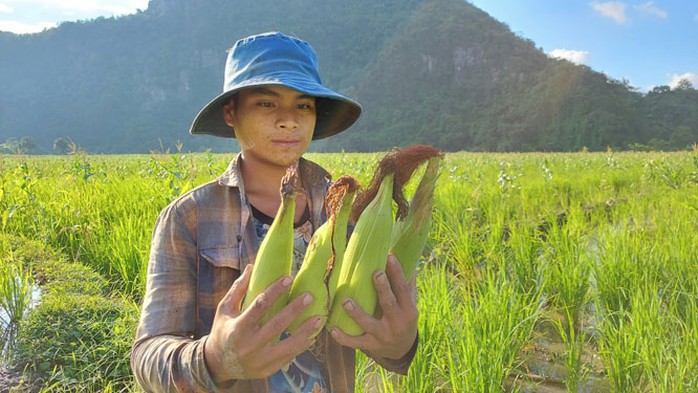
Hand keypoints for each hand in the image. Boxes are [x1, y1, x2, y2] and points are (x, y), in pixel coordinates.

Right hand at [204, 264, 322, 382]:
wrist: (219, 365)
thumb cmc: (223, 332)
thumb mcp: (224, 310)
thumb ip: (238, 289)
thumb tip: (251, 267)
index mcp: (238, 327)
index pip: (259, 306)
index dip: (275, 291)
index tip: (288, 278)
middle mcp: (249, 345)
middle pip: (276, 325)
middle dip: (294, 309)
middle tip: (309, 296)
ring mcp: (260, 359)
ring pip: (288, 345)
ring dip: (305, 331)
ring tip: (319, 318)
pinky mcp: (268, 369)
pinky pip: (289, 357)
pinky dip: (302, 346)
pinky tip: (312, 336)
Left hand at [330, 254, 417, 359]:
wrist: (402, 349)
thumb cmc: (404, 319)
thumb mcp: (411, 304)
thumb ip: (408, 286)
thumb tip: (407, 261)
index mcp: (408, 310)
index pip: (403, 289)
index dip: (397, 273)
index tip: (390, 257)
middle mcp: (396, 323)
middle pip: (388, 304)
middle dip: (382, 289)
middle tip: (375, 273)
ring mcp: (382, 335)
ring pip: (368, 324)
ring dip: (356, 313)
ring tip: (346, 301)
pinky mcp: (371, 345)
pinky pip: (355, 342)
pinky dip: (343, 337)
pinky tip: (332, 329)